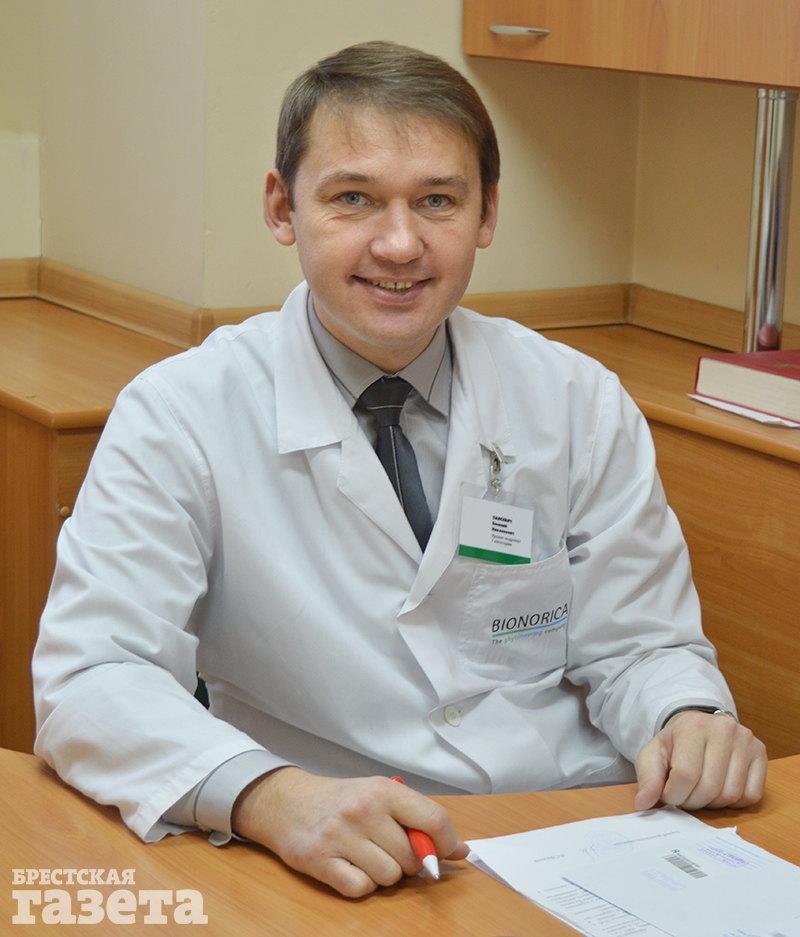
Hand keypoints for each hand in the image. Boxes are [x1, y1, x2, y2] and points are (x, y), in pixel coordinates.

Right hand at [231, 767, 468, 896]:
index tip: (447, 852)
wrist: (288, 802)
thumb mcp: (379, 795)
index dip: (447, 843)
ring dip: (384, 874)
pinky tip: (350, 866)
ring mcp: (340, 837)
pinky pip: (361, 889)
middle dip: (409, 862)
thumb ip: (418, 818)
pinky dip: (361, 885)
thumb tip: (462, 851)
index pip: (434, 820)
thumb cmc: (342, 799)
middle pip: (412, 858)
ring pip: (389, 877)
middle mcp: (363, 811)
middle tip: (390, 849)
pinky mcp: (320, 861)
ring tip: (367, 856)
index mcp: (383, 791)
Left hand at [633, 710, 766, 810]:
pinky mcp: (761, 754)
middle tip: (684, 796)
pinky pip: (751, 795)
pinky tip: (719, 789)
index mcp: (692, 726)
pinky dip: (733, 802)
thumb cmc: (674, 745)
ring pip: (731, 794)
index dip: (674, 795)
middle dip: (692, 802)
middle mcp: (723, 729)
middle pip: (710, 787)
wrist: (697, 728)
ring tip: (700, 791)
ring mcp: (746, 740)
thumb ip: (647, 779)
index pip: (686, 775)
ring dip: (712, 804)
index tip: (669, 794)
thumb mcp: (653, 756)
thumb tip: (643, 803)